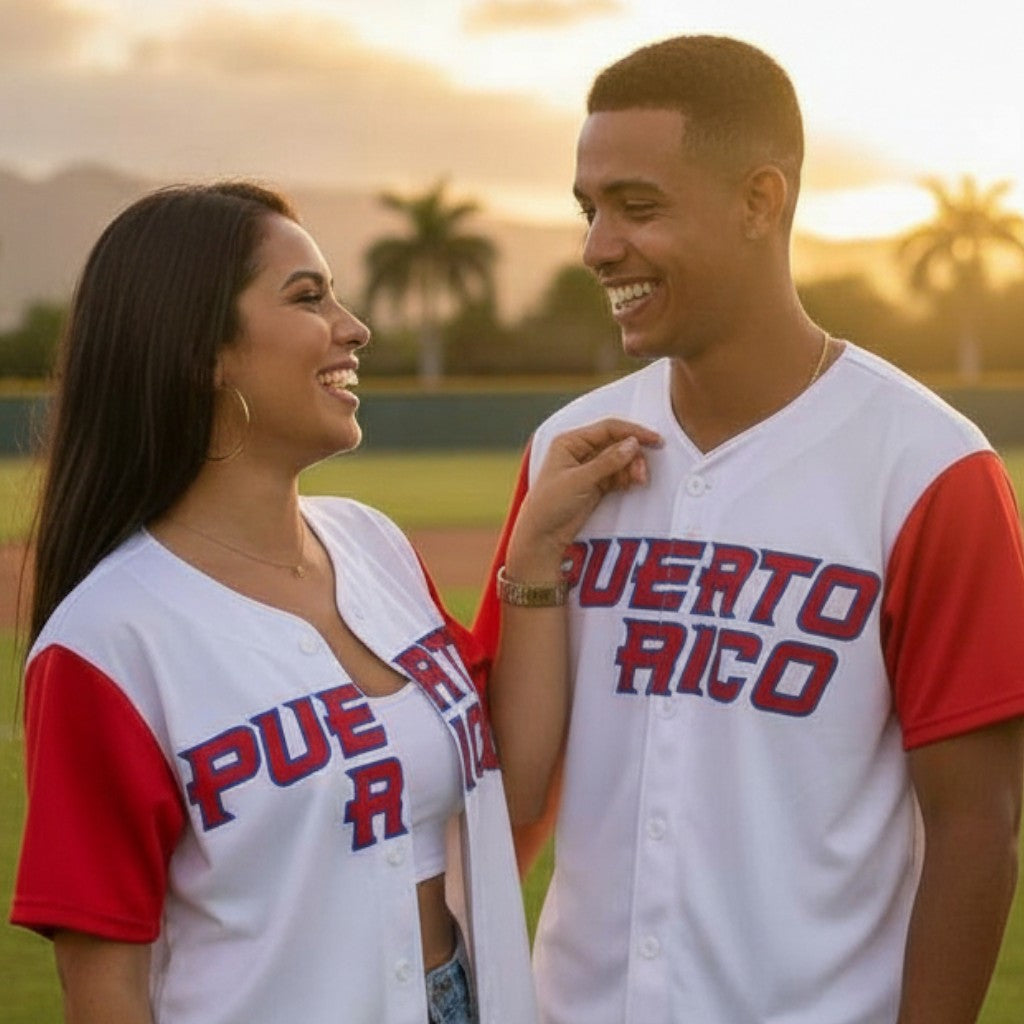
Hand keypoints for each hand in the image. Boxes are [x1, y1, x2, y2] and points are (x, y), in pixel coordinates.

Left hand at [507, 418, 661, 578]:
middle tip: (643, 472)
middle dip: (634, 455)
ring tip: (640, 481)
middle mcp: (580, 451)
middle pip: (617, 444)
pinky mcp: (596, 484)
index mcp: (570, 442)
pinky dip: (628, 477)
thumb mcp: (579, 481)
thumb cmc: (550, 504)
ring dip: (633, 467)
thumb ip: (607, 462)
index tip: (655, 440)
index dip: (633, 431)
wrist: (542, 536)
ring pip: (620, 460)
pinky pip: (618, 475)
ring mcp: (589, 468)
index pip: (608, 428)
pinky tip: (634, 484)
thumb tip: (633, 443)